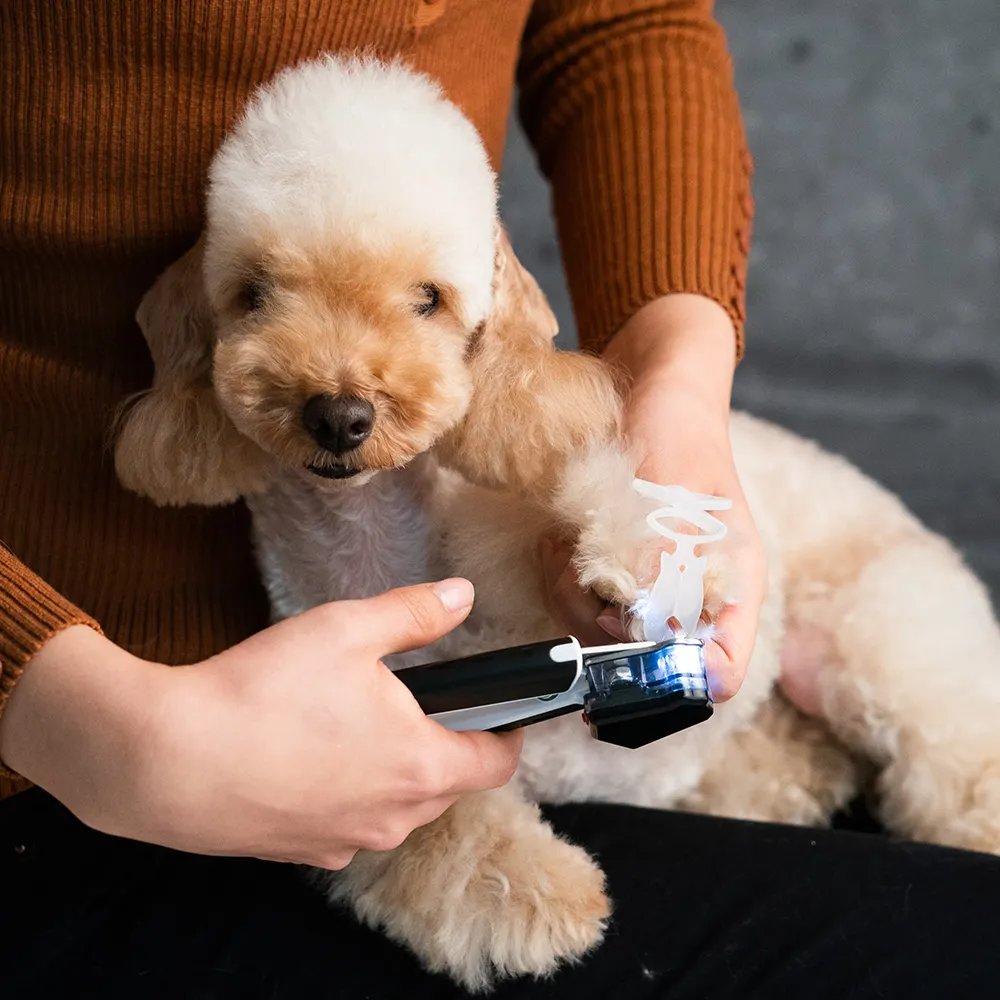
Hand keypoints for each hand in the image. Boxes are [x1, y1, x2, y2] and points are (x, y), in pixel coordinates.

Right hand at [0, 579, 522, 868]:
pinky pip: (348, 823)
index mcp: (421, 764)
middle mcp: (393, 817)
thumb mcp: (347, 629)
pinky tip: (311, 757)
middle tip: (416, 700)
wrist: (166, 760)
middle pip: (448, 785)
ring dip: (395, 770)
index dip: (508, 733)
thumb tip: (461, 595)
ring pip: (398, 808)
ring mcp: (346, 842)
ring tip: (355, 723)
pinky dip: (348, 793)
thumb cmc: (262, 692)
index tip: (502, 709)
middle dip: (446, 744)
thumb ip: (414, 612)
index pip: (497, 764)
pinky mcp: (302, 852)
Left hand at [541, 294, 766, 701]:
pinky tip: (558, 539)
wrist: (652, 378)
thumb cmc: (678, 426)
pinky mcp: (611, 565)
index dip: (672, 685)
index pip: (718, 670)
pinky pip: (576, 599)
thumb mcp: (673, 491)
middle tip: (581, 575)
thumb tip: (646, 630)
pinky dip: (558, 575)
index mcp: (730, 585)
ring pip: (601, 633)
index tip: (622, 667)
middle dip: (599, 627)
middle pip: (646, 661)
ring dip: (569, 594)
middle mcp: (691, 594)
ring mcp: (649, 581)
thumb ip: (663, 560)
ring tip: (567, 544)